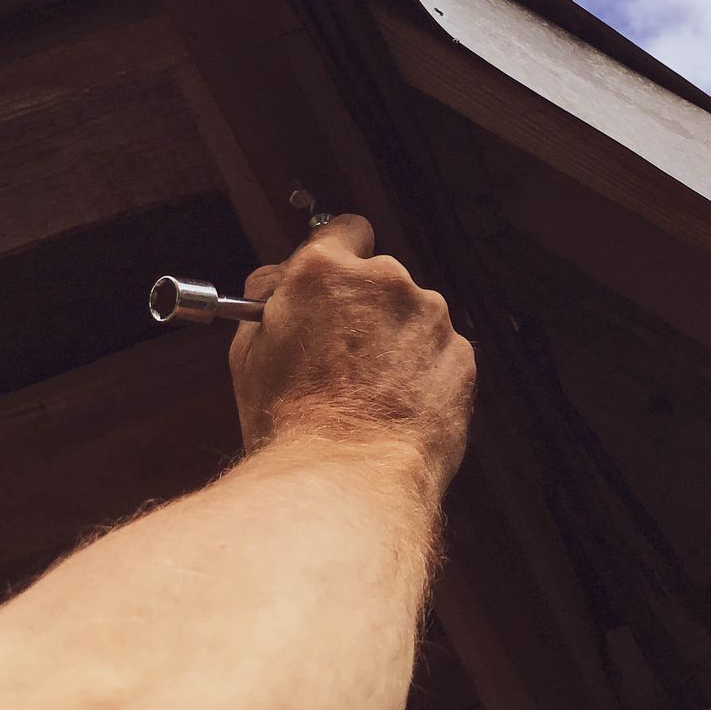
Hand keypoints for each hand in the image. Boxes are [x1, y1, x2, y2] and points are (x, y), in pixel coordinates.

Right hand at [229, 215, 474, 498]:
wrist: (346, 479)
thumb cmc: (293, 423)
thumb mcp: (249, 354)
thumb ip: (268, 304)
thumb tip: (274, 286)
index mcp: (327, 271)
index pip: (345, 230)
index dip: (339, 256)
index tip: (336, 279)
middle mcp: (385, 282)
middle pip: (379, 279)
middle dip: (364, 308)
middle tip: (341, 355)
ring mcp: (430, 317)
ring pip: (413, 317)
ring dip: (396, 342)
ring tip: (368, 393)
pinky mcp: (461, 356)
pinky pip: (439, 354)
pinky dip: (423, 374)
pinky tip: (397, 407)